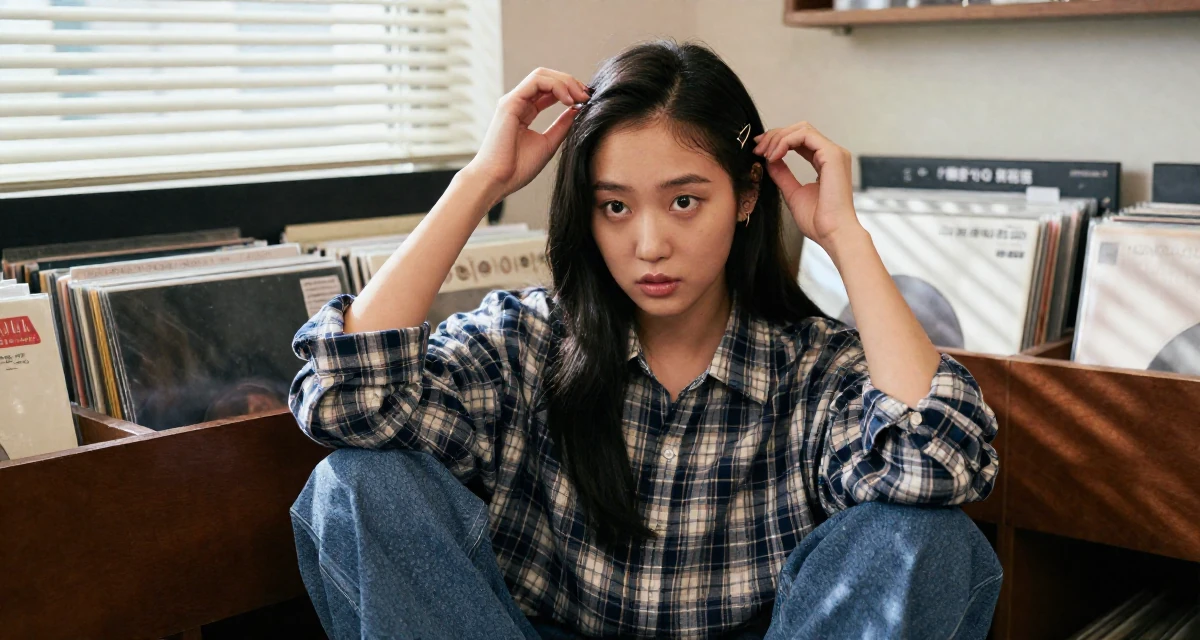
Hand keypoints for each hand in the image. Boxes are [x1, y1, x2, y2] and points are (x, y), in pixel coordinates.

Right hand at [464, 67, 591, 204]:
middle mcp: (518, 103)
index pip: (549, 90)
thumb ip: (562, 125)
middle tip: (587, 95)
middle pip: (547, 78)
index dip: (570, 91)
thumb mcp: (549, 143)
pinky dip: (556, 85)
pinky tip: (568, 99)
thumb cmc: (518, 168)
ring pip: (542, 75)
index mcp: (525, 112)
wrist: (498, 180)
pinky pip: (536, 81)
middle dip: (570, 83)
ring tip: (580, 96)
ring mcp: (513, 100)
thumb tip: (577, 110)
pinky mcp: (510, 102)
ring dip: (565, 82)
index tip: (587, 101)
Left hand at [752, 122, 860, 253]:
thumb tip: (769, 160)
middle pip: (799, 129)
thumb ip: (782, 174)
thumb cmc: (818, 221)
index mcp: (825, 162)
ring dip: (778, 138)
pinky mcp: (832, 155)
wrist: (832, 233)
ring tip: (764, 154)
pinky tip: (774, 156)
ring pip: (801, 129)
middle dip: (775, 136)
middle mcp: (832, 154)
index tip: (758, 150)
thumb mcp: (792, 192)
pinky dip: (785, 142)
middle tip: (757, 149)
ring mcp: (834, 153)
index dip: (777, 140)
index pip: (800, 140)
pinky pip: (804, 135)